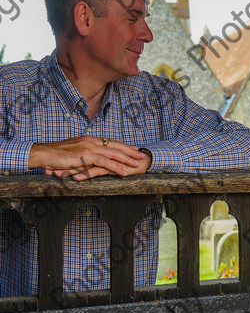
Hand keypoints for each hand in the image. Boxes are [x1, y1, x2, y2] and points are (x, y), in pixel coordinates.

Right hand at [29, 136, 147, 179]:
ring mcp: (89, 147)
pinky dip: (116, 167)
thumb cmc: (56, 156)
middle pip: (116, 145)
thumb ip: (85, 155)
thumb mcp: (74, 153)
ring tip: (138, 164)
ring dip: (127, 159)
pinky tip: (124, 172)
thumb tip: (92, 161)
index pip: (111, 142)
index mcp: (90, 140)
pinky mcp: (86, 156)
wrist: (44, 153)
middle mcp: (92, 141)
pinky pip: (105, 162)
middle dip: (130, 151)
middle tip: (142, 155)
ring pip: (113, 153)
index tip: (133, 149)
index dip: (123, 146)